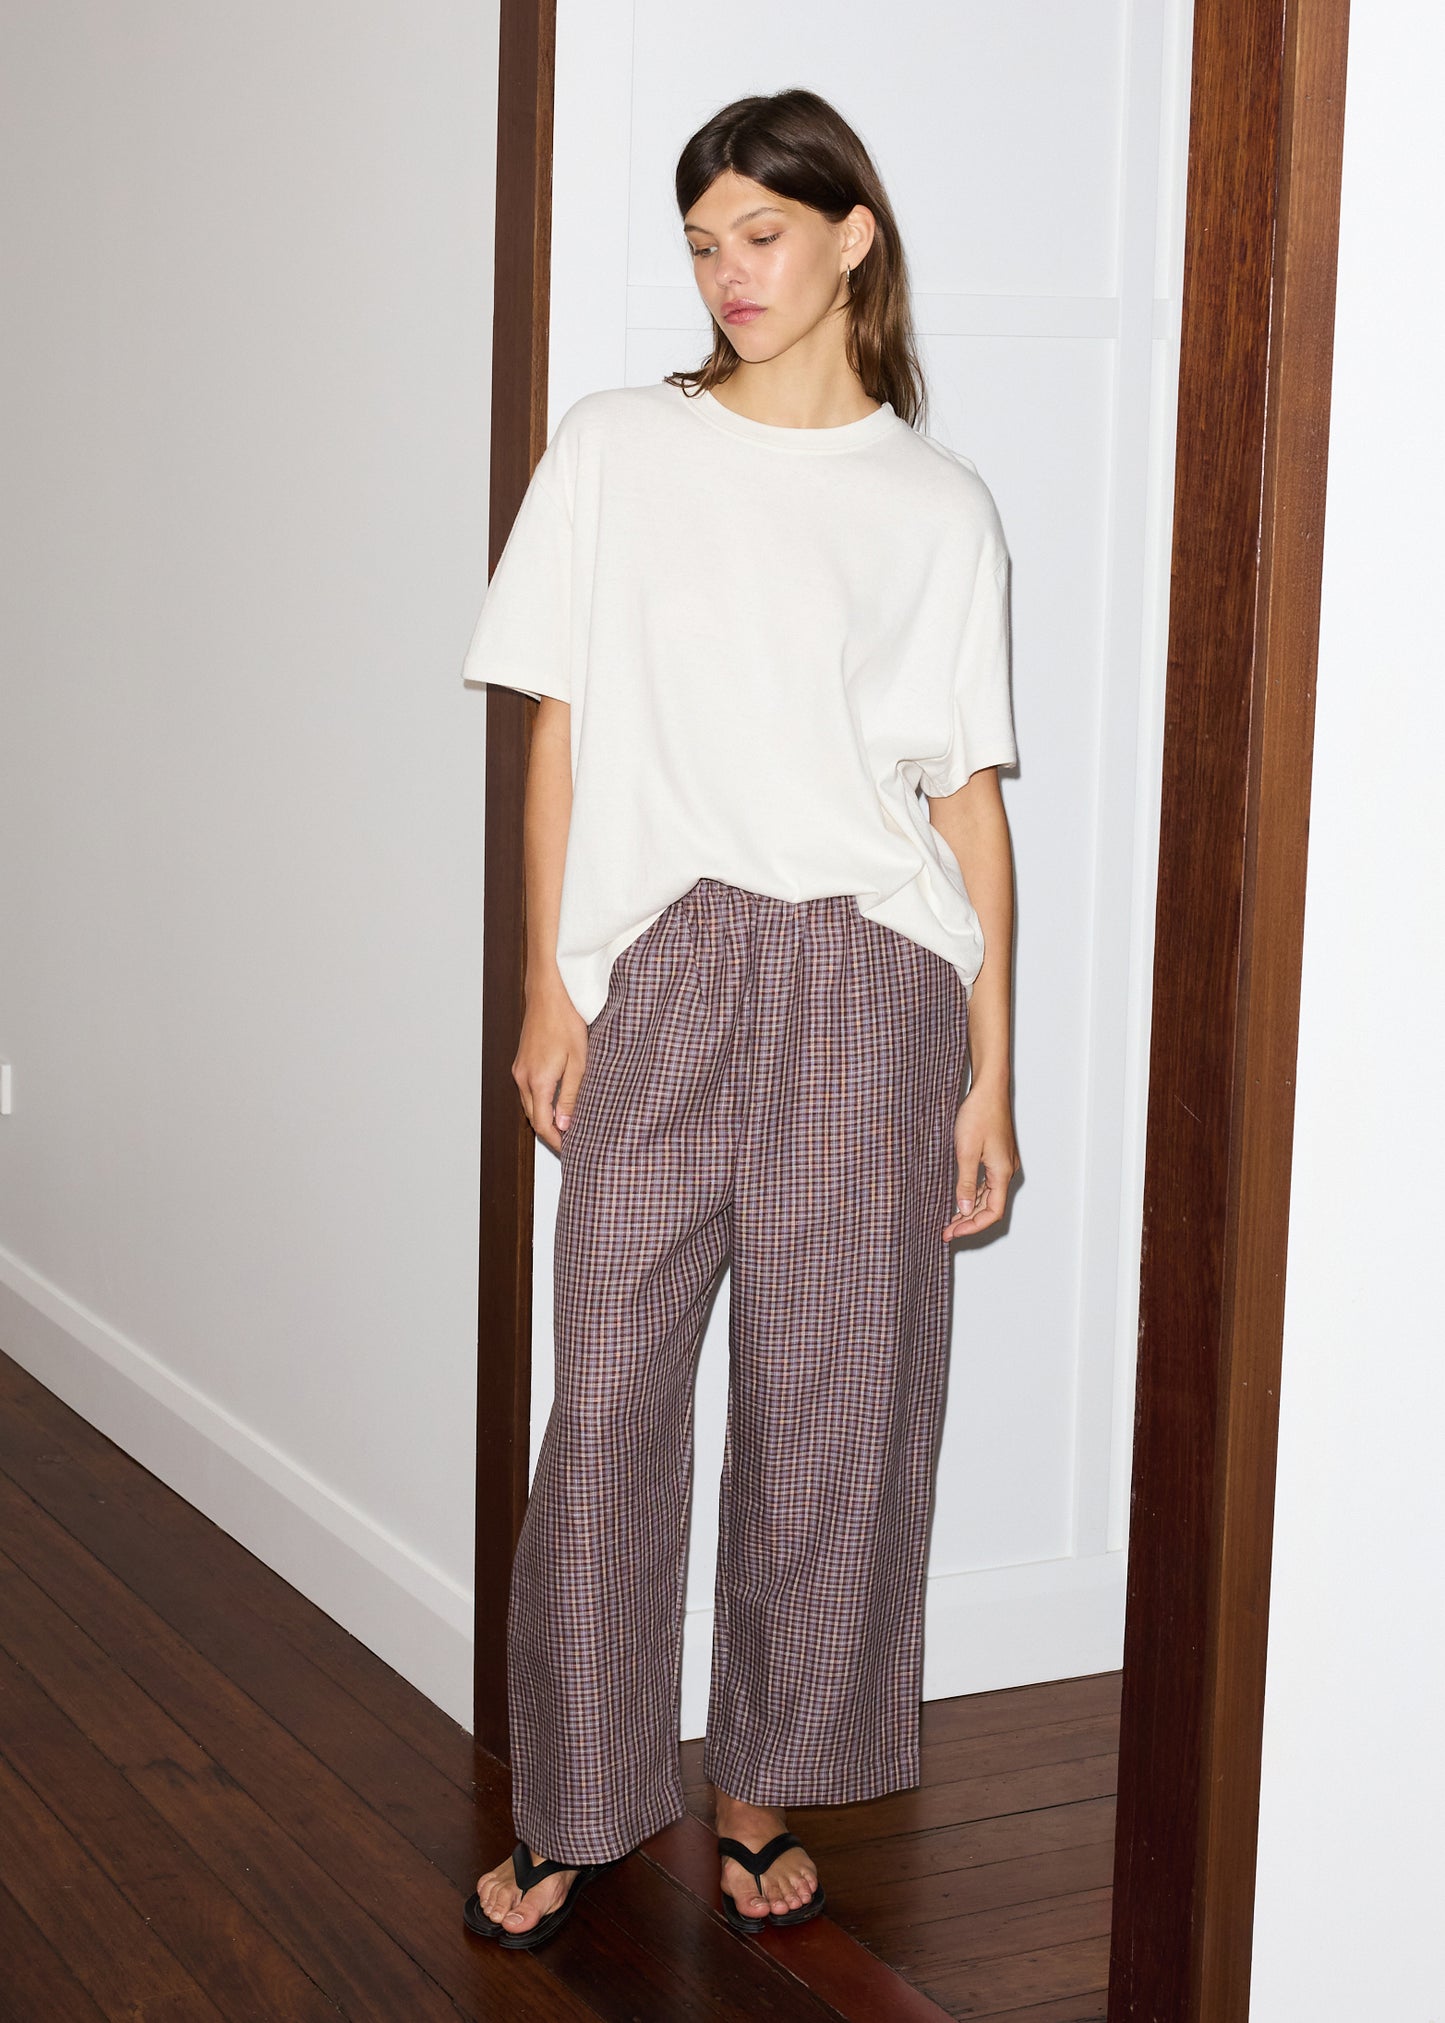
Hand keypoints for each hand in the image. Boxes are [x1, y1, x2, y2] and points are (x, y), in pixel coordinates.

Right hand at [513, 982, 587, 1154]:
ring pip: (530, 1104)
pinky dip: (540, 1102)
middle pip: (533, 1118)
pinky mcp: (522, 1061)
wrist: (549, 993)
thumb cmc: (567, 1022)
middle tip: (572, 1143)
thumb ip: (570, 1096)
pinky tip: (556, 1102)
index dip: (556, 1142)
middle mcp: (523, 1078)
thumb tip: (563, 1126)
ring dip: (545, 1118)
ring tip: (566, 1125)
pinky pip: (528, 1091)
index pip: (542, 1124)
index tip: (570, 1150)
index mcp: (538, 1081)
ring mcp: (520, 1069)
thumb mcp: (578, 1062)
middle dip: (550, 1133)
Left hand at [942, 1081, 1018, 1239]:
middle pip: (992, 1206)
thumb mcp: (966, 1152)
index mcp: (1003, 1172)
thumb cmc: (978, 1114)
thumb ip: (966, 1184)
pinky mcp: (997, 1154)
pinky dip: (974, 1194)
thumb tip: (965, 1211)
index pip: (993, 1212)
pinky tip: (959, 1196)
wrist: (988, 1088)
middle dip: (969, 1221)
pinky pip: (987, 1182)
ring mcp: (1003, 1162)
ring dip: (971, 1209)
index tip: (952, 1233)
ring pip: (989, 1195)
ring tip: (949, 1219)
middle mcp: (1007, 1170)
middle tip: (946, 1231)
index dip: (973, 1227)